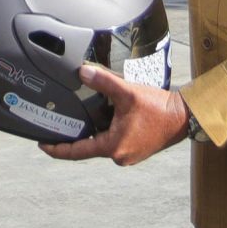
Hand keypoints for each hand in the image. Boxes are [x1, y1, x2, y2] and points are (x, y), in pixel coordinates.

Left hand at [42, 64, 189, 165]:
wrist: (183, 117)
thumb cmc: (159, 109)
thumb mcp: (127, 92)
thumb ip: (103, 82)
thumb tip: (83, 72)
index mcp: (113, 147)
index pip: (77, 152)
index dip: (57, 149)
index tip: (43, 145)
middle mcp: (119, 156)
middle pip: (89, 147)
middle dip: (78, 135)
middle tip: (63, 123)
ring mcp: (129, 155)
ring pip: (103, 143)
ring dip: (95, 131)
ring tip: (88, 115)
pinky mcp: (136, 150)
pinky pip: (115, 142)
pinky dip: (108, 131)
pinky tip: (108, 117)